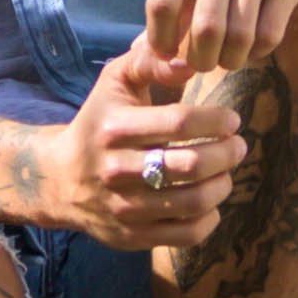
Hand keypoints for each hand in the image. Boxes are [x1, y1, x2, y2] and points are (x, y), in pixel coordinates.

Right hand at [41, 42, 247, 254]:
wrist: (59, 179)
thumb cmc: (99, 122)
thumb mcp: (115, 82)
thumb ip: (149, 60)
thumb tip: (189, 60)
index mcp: (115, 128)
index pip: (179, 123)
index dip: (216, 121)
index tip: (232, 120)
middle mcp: (116, 170)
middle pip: (191, 165)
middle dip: (227, 154)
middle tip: (238, 146)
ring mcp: (124, 208)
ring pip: (193, 202)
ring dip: (222, 185)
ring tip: (226, 171)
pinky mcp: (131, 236)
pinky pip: (186, 234)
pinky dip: (210, 218)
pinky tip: (210, 201)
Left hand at [135, 0, 297, 76]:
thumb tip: (153, 47)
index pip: (162, 5)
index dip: (160, 40)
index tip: (168, 52)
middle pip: (205, 32)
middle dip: (201, 61)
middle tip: (204, 61)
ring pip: (240, 39)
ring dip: (231, 60)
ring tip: (229, 56)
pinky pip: (269, 34)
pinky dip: (257, 51)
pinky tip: (253, 43)